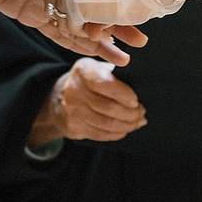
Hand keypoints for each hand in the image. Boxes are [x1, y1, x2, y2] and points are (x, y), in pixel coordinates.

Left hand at [0, 0, 143, 64]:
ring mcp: (46, 2)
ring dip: (99, 41)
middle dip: (114, 26)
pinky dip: (74, 43)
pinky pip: (56, 32)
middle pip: (90, 10)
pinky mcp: (33, 14)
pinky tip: (93, 52)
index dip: (104, 5)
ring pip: (77, 26)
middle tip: (139, 41)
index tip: (122, 21)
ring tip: (123, 57)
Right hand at [30, 59, 145, 144]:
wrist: (60, 96)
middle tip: (142, 112)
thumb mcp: (97, 68)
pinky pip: (100, 134)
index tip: (136, 100)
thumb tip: (142, 88)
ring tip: (137, 121)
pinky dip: (117, 133)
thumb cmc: (88, 80)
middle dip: (130, 113)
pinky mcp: (73, 127)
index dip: (124, 94)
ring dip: (127, 125)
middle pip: (109, 107)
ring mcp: (72, 110)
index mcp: (82, 70)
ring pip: (106, 123)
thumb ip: (115, 74)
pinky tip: (125, 129)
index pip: (106, 84)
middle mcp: (74, 90)